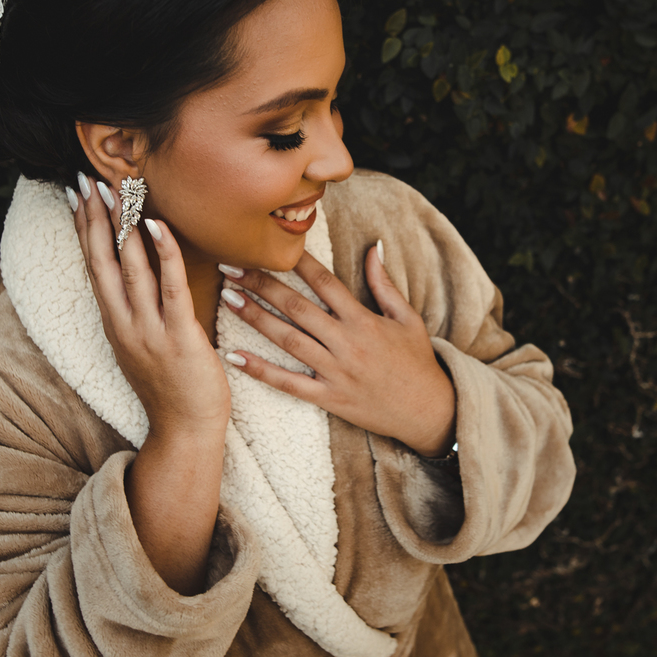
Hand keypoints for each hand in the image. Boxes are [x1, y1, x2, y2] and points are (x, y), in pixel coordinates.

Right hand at [71, 173, 231, 442]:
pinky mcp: (178, 337)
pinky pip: (168, 287)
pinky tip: (157, 224)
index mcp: (115, 323)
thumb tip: (137, 271)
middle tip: (85, 178)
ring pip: (129, 268)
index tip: (76, 193)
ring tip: (116, 189)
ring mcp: (148, 330)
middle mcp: (124, 323)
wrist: (185, 431)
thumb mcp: (143, 343)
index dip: (83, 228)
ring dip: (122, 226)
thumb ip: (137, 309)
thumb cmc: (171, 386)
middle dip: (93, 218)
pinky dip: (162, 253)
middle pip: (102, 261)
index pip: (93, 265)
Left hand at [219, 245, 455, 456]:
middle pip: (296, 307)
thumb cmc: (417, 361)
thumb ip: (384, 283)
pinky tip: (234, 356)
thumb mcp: (407, 318)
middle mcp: (346, 342)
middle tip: (231, 266)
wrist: (428, 411)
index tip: (269, 246)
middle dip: (261, 284)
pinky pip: (288, 383)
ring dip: (254, 318)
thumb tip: (373, 247)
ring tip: (227, 298)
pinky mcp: (329, 397)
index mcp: (363, 320)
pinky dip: (260, 370)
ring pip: (288, 339)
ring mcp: (335, 371)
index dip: (295, 262)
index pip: (324, 282)